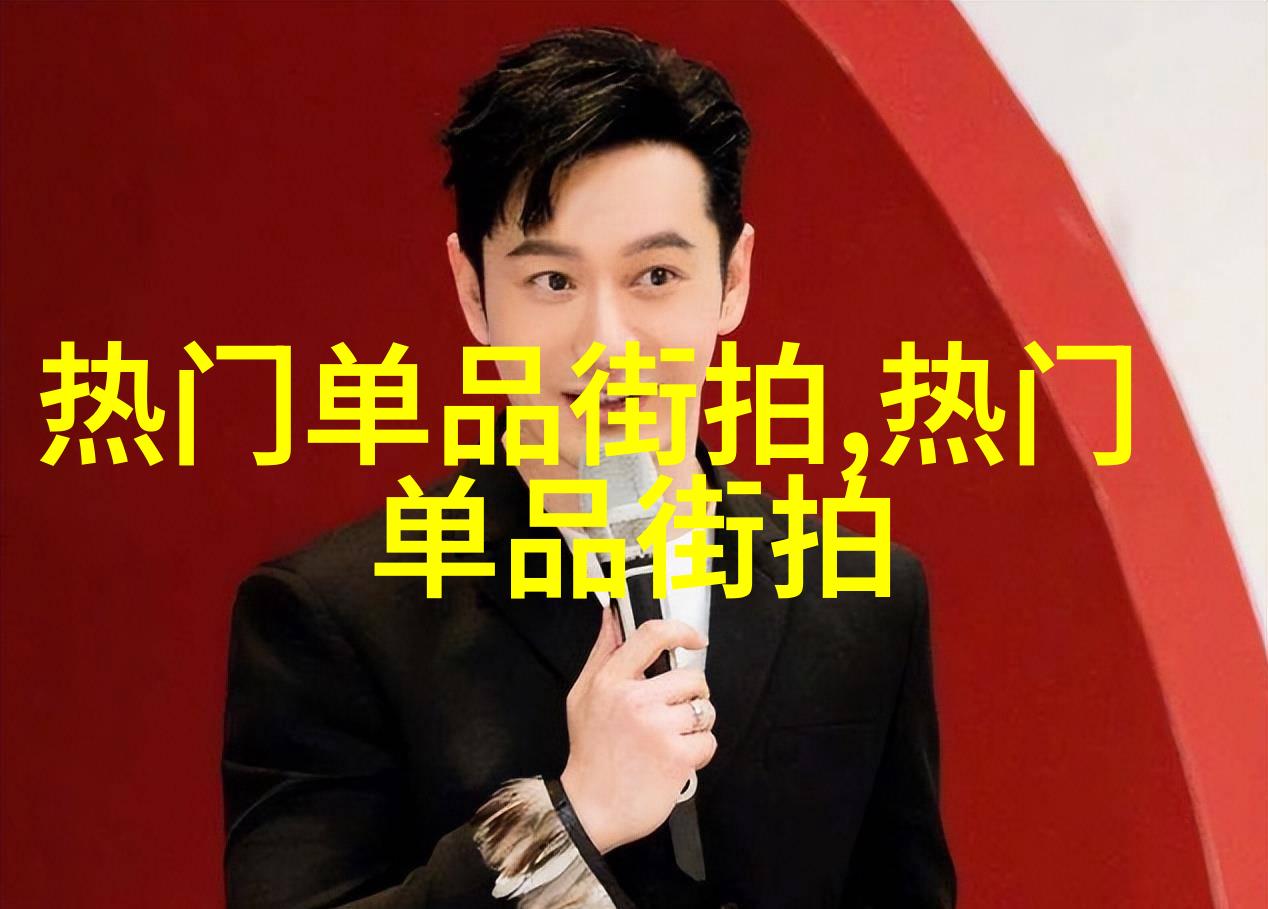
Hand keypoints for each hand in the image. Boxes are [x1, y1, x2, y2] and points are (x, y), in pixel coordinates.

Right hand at [560, 607, 716, 853]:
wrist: (590, 809)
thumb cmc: (589, 754)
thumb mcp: (582, 695)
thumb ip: (602, 652)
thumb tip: (612, 616)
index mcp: (610, 681)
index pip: (652, 635)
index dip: (681, 631)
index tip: (695, 639)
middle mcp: (634, 700)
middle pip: (691, 677)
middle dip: (690, 695)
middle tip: (672, 714)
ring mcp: (657, 728)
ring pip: (704, 709)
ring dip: (695, 725)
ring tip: (671, 738)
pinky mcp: (676, 756)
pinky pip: (708, 741)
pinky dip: (698, 753)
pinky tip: (675, 760)